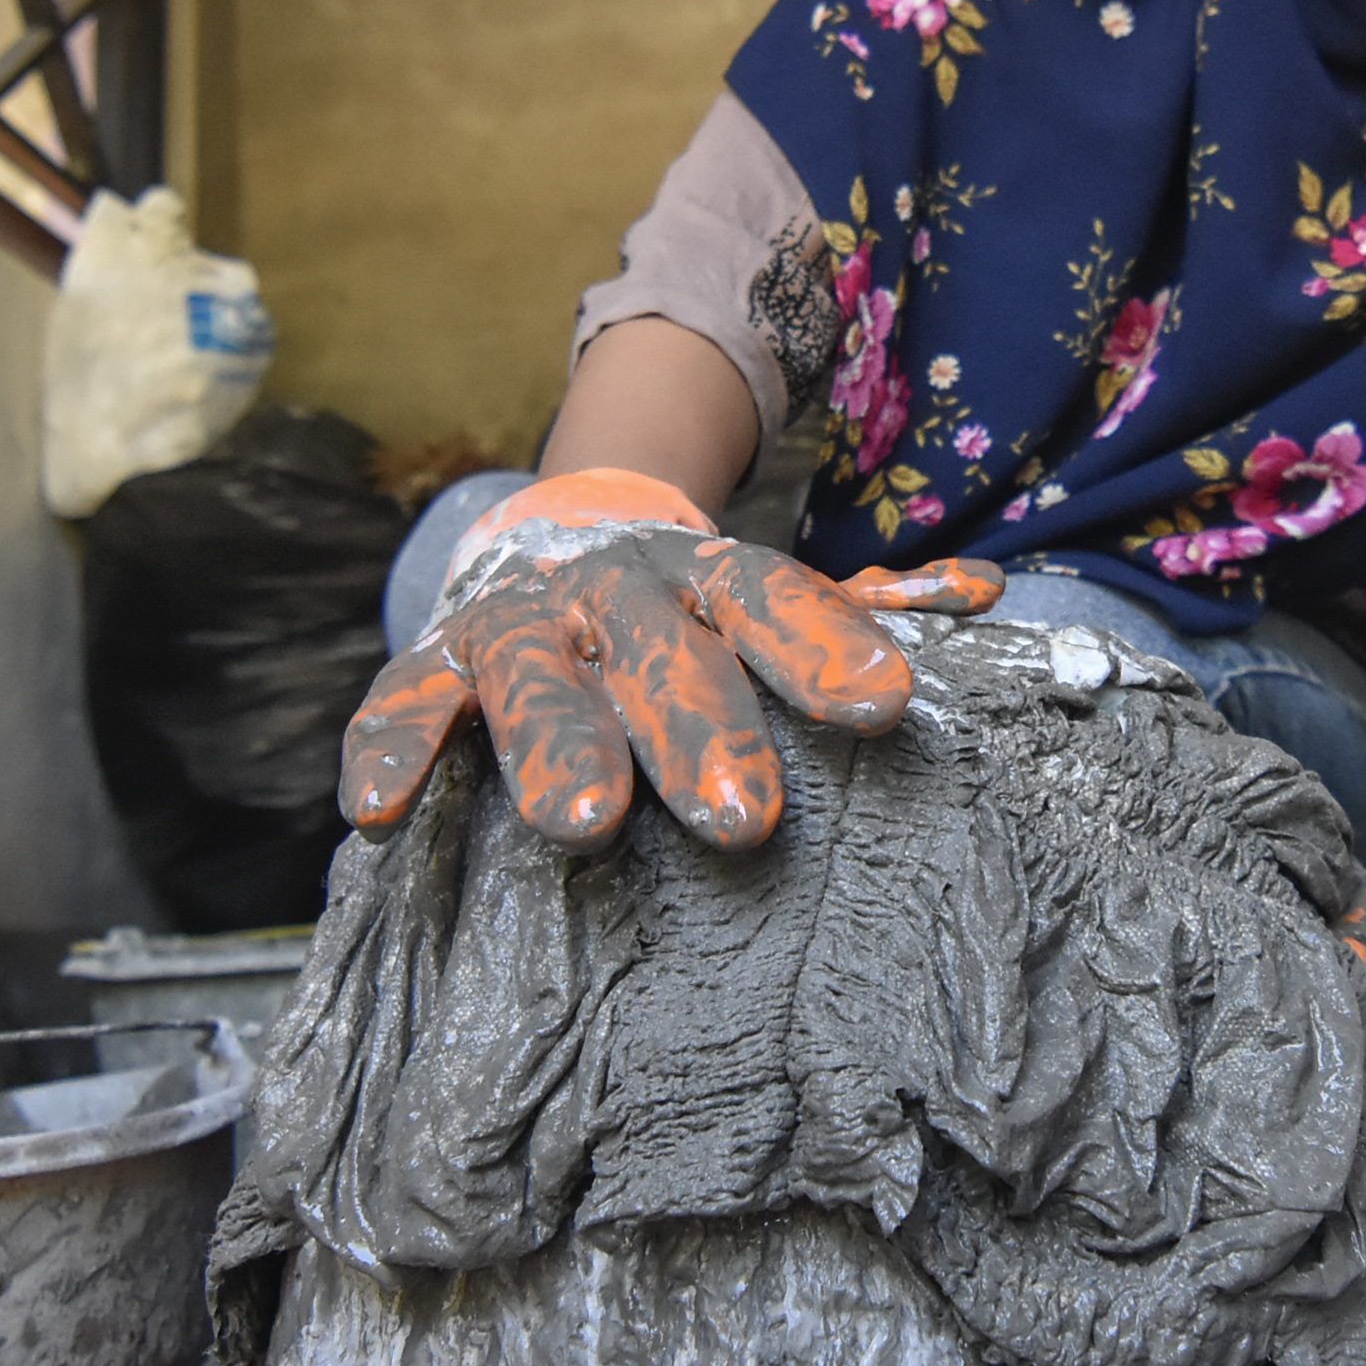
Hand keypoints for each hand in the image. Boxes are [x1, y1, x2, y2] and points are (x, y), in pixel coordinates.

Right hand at [338, 469, 999, 852]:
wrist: (552, 540)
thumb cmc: (690, 615)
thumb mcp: (768, 602)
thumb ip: (867, 610)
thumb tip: (984, 595)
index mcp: (711, 581)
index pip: (777, 603)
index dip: (829, 651)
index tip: (887, 711)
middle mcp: (617, 593)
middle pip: (663, 653)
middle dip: (701, 730)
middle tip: (745, 820)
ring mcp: (523, 623)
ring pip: (539, 679)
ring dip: (559, 747)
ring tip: (586, 825)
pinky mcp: (438, 661)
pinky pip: (407, 702)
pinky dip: (391, 749)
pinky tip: (380, 812)